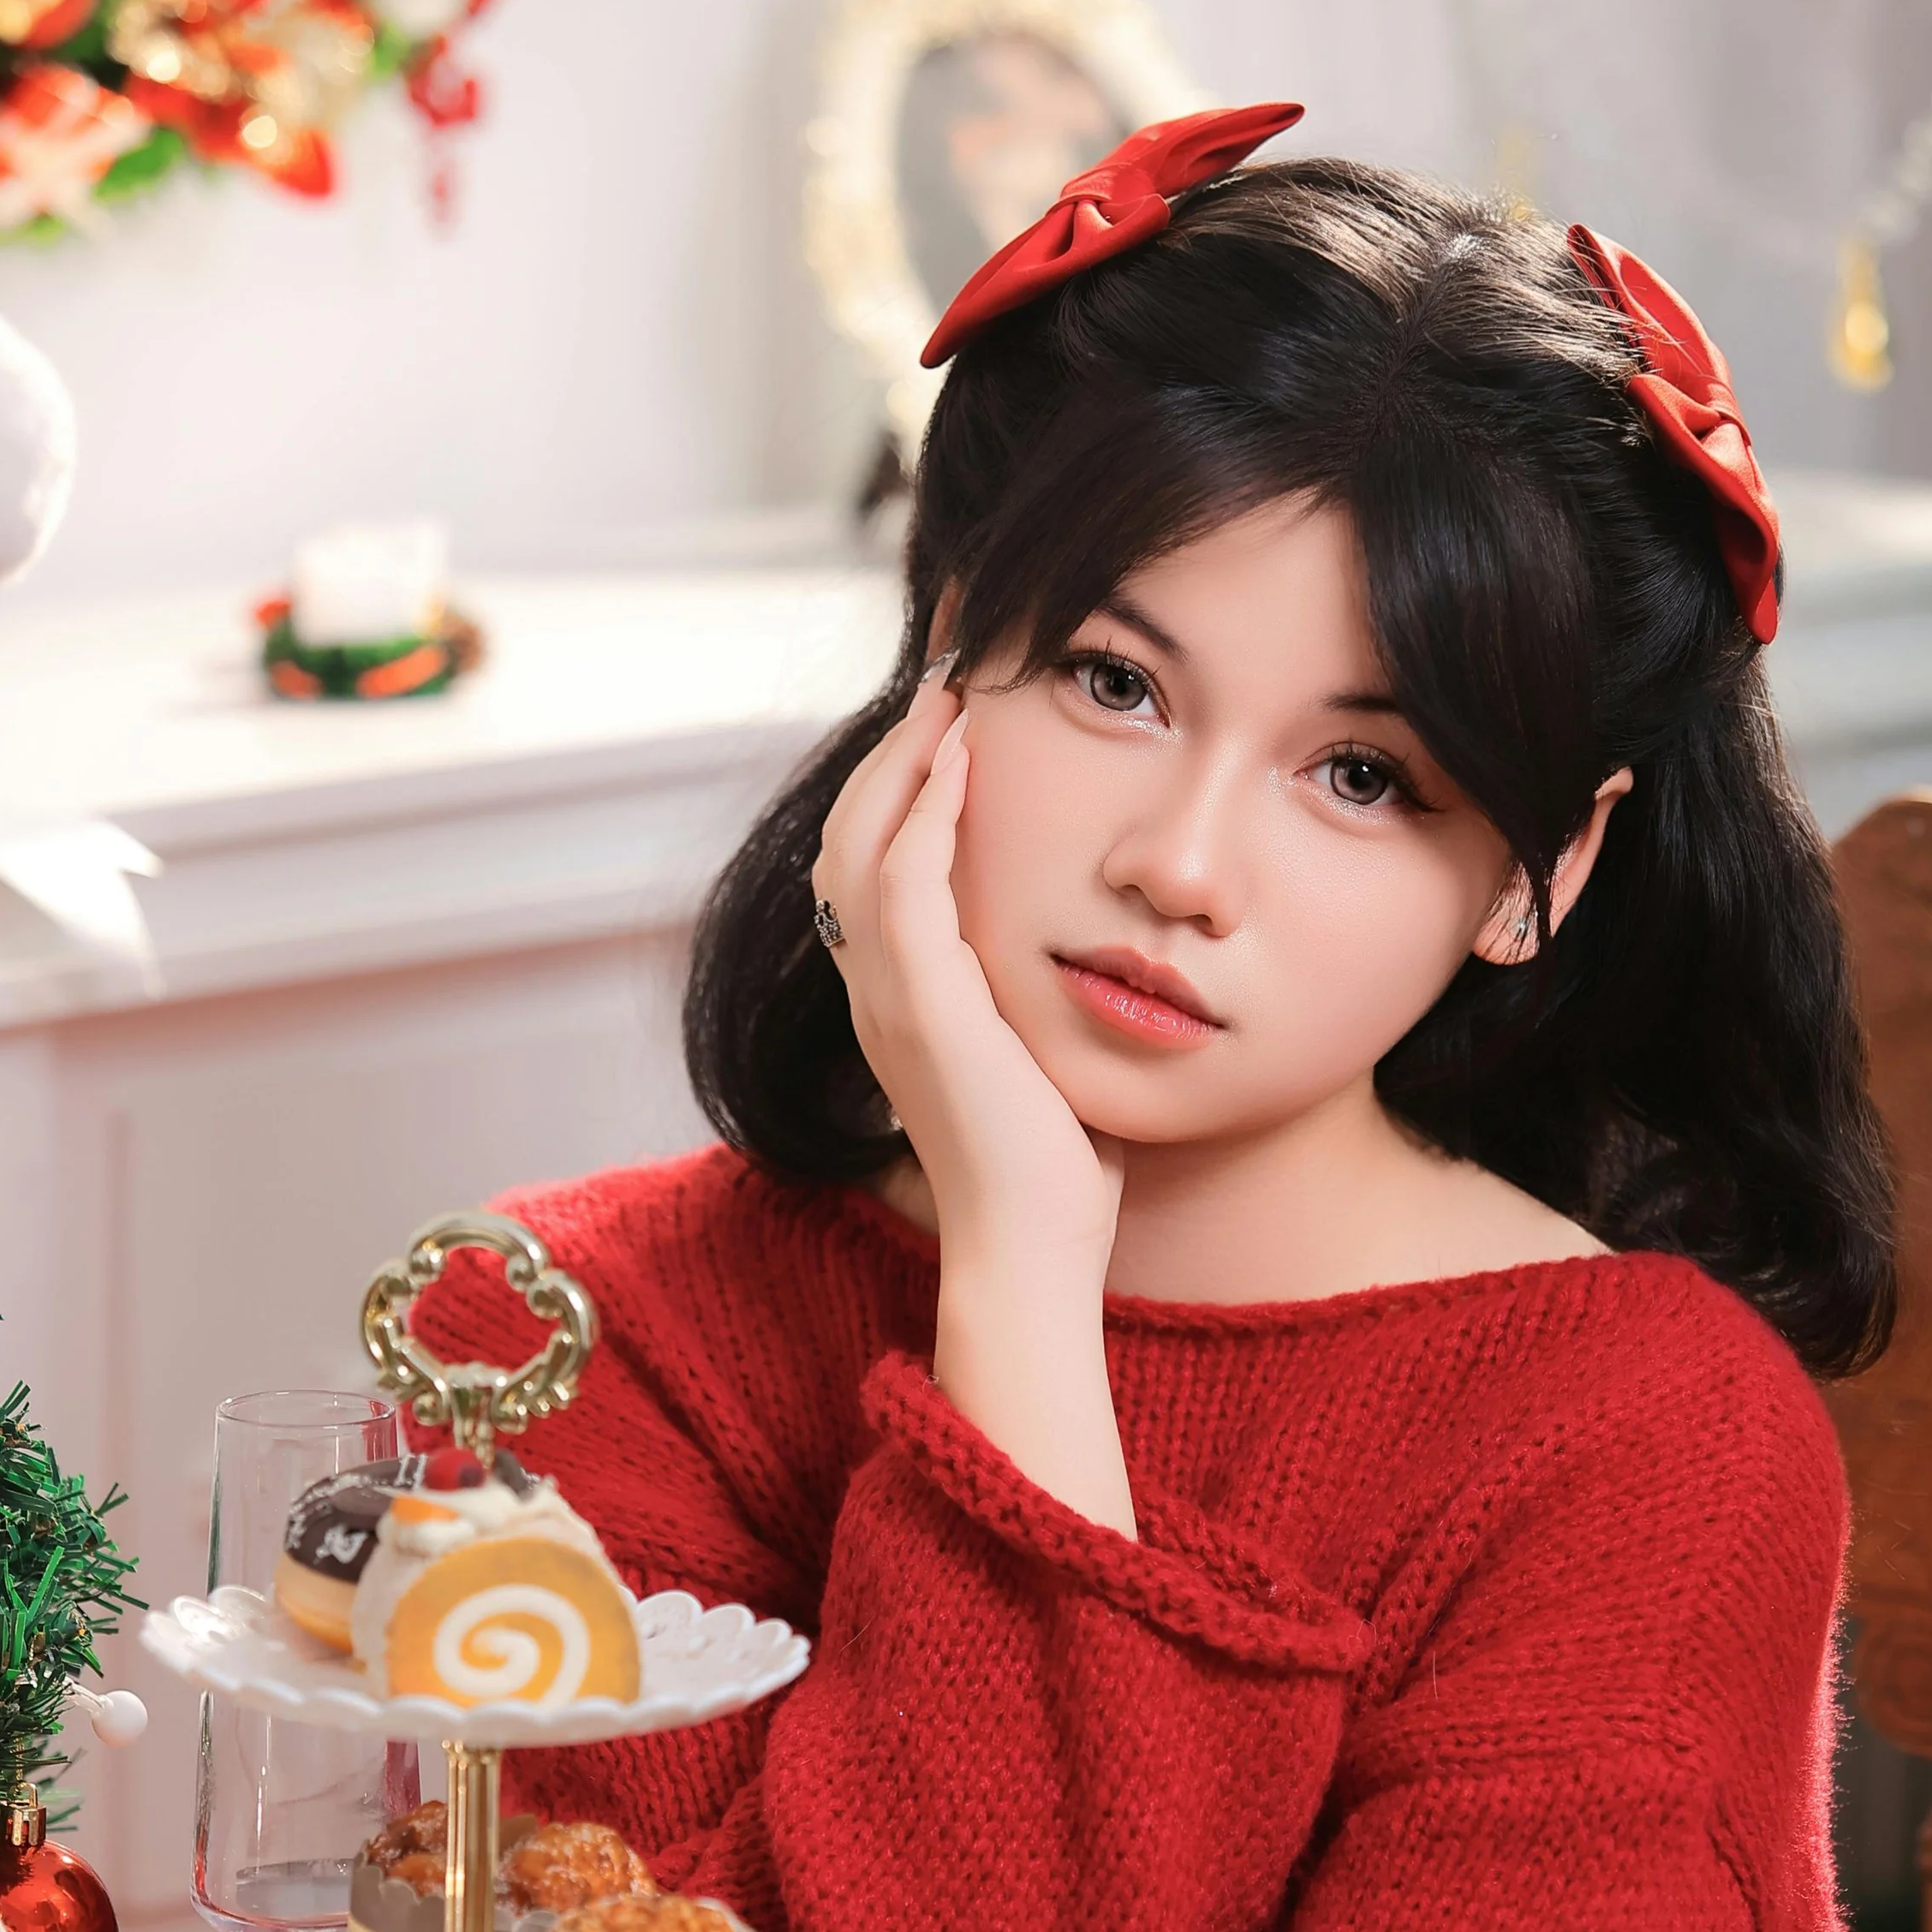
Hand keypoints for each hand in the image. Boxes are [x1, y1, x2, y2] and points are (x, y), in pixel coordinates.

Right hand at [812, 672, 1119, 1276]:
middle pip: (845, 838)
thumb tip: (1086, 946)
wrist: (1033, 1247)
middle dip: (889, 753)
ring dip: (903, 760)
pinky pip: (905, 883)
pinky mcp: (925, 1009)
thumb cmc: (1053, 1167)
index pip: (867, 868)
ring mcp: (888, 1000)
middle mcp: (874, 993)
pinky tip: (963, 759)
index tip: (946, 728)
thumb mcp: (1036, 1053)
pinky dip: (927, 810)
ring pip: (859, 843)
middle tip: (941, 684)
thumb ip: (1033, 992)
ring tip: (949, 698)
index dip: (894, 791)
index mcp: (896, 1000)